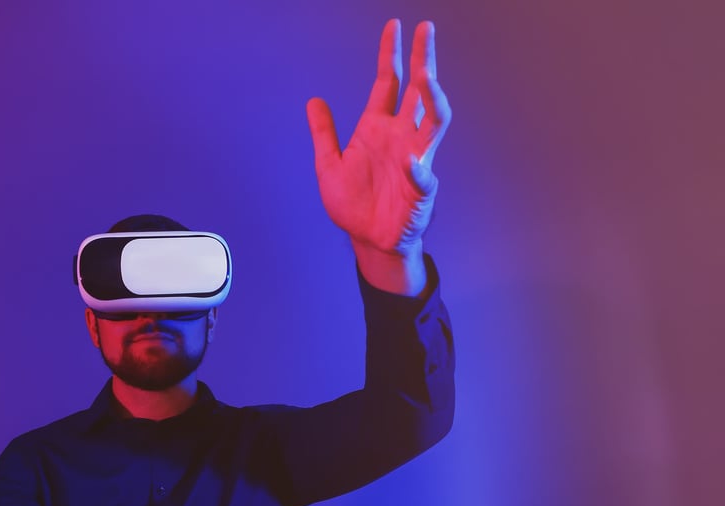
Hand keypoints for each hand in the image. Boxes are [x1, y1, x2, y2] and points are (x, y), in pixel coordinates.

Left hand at [307, 19, 451, 294]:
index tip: (395, 26)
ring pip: (433, 122)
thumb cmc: (353, 203)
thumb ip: (323, 133)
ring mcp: (414, 160)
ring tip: (427, 78)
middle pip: (417, 91)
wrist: (367, 239)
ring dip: (432, 100)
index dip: (391, 54)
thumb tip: (313, 100)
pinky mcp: (420, 190)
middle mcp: (401, 137)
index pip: (388, 82)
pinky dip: (417, 170)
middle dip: (423, 60)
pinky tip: (410, 165)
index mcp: (377, 128)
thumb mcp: (328, 165)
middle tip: (426, 30)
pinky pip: (423, 175)